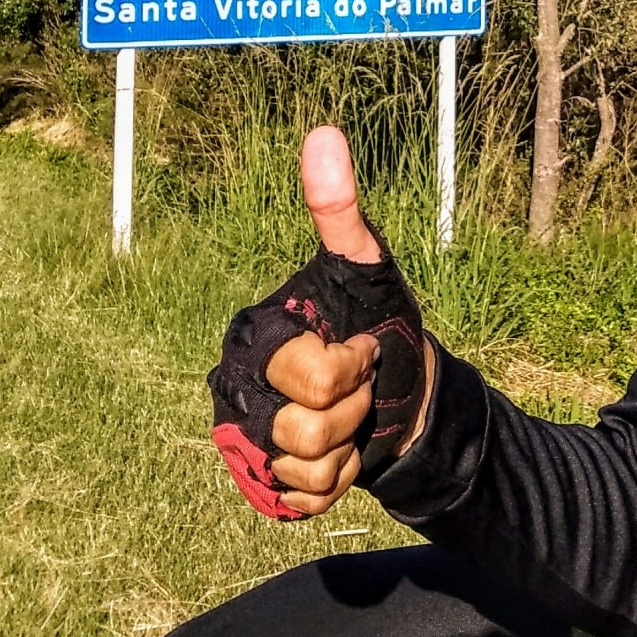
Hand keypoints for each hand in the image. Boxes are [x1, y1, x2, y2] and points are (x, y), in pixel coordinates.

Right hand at [207, 126, 430, 519]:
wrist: (399, 391)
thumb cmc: (377, 319)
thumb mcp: (366, 262)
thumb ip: (340, 207)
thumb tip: (324, 134)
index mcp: (252, 337)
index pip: (309, 377)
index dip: (348, 371)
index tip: (360, 349)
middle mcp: (236, 389)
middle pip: (304, 431)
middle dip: (350, 411)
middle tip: (358, 386)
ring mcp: (245, 440)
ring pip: (303, 471)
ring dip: (345, 450)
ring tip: (349, 419)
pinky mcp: (262, 483)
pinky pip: (300, 501)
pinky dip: (334, 484)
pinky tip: (341, 454)